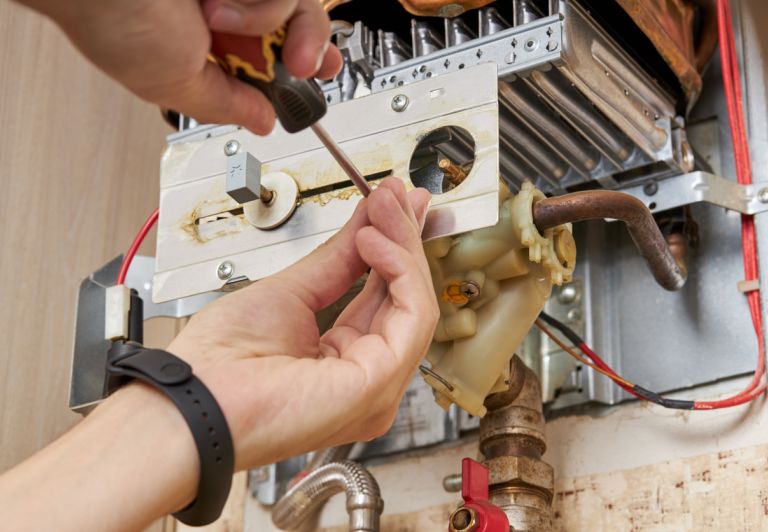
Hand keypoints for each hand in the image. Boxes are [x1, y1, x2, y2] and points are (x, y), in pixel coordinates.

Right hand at [20, 0, 342, 132]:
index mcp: (218, 49)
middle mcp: (234, 12)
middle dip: (310, 51)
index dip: (305, 71)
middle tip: (300, 65)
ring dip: (265, 21)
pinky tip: (217, 5)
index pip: (281, 62)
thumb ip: (225, 104)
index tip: (312, 79)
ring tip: (221, 22)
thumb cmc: (111, 20)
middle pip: (306, 31)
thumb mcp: (174, 84)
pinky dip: (257, 4)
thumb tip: (262, 123)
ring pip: (298, 5)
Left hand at [167, 178, 437, 467]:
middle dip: (402, 240)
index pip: (384, 299)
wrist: (197, 398)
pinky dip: (399, 269)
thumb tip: (368, 223)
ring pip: (416, 303)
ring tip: (383, 207)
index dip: (391, 250)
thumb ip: (338, 260)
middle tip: (395, 196)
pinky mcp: (379, 382)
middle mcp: (368, 378)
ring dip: (402, 246)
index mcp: (343, 362)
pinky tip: (374, 241)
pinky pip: (412, 315)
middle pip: (405, 299)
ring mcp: (377, 386)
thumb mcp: (290, 292)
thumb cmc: (222, 363)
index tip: (390, 207)